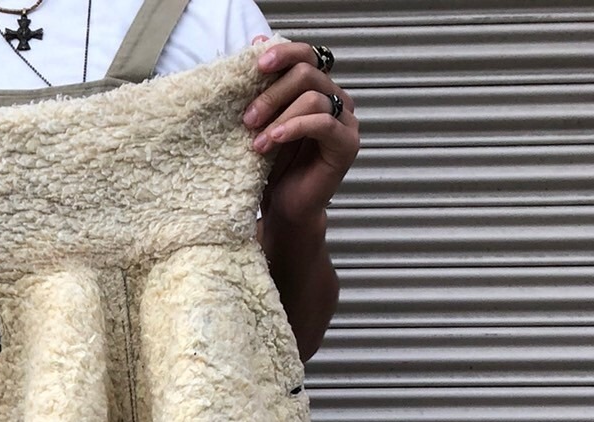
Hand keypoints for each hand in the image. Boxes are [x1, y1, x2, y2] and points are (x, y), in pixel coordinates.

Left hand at [243, 36, 359, 229]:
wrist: (284, 208)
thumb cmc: (273, 167)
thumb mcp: (263, 122)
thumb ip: (264, 87)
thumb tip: (257, 41)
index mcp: (317, 89)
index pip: (307, 56)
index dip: (284, 53)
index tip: (256, 65)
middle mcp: (335, 99)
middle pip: (307, 73)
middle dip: (272, 93)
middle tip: (247, 118)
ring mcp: (345, 121)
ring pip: (313, 98)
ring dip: (279, 117)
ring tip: (256, 142)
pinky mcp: (346, 144)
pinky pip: (322, 123)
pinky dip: (294, 128)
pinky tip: (272, 141)